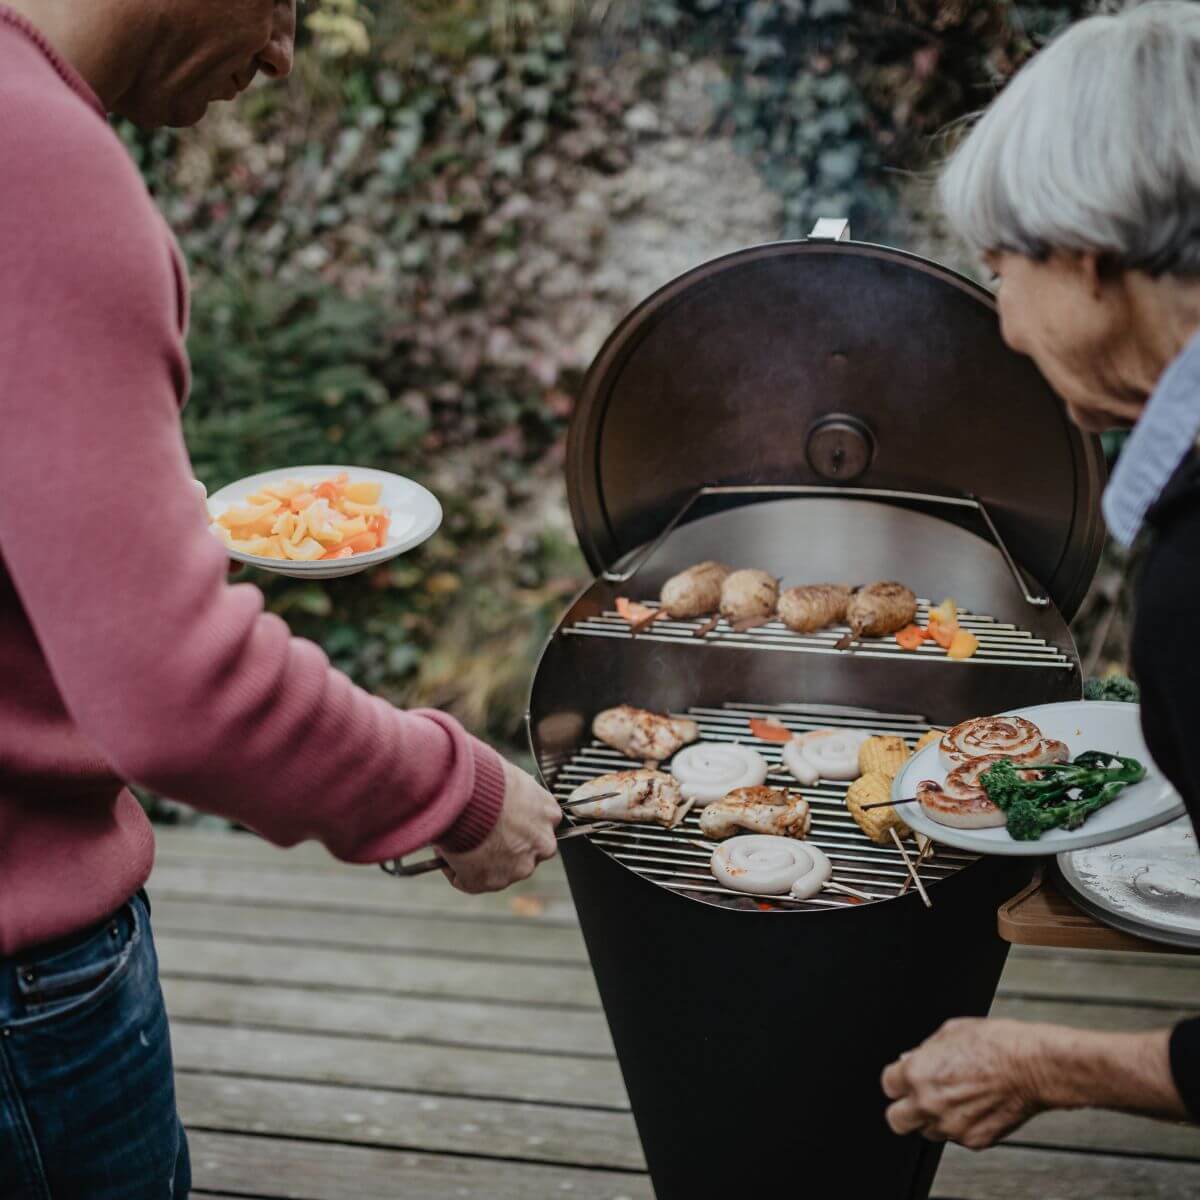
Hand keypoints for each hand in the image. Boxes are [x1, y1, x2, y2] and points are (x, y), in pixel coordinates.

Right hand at [437, 759, 560, 893]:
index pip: (538, 824)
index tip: (500, 820)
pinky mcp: (492, 882)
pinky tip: (448, 852)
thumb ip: (514, 793)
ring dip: (479, 859)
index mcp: (548, 813)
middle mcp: (542, 844)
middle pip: (524, 850)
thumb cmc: (486, 777)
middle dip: (503, 846)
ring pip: (498, 869)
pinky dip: (457, 871)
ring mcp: (519, 867)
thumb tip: (495, 791)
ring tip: (457, 841)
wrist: (470, 795)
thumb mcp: (511, 777)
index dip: (517, 823)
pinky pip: (470, 881)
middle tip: (476, 833)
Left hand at [882, 1018, 1044, 1149]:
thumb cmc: (996, 1044)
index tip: (904, 1079)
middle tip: (916, 1099)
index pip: (888, 1086)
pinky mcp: (975, 1141)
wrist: (1033, 1067)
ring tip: (954, 1099)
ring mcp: (952, 1126)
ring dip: (934, 1119)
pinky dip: (961, 1126)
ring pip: (928, 1132)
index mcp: (918, 1074)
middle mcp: (930, 1103)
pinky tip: (974, 1107)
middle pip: (897, 1120)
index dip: (897, 1080)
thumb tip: (909, 1060)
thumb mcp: (950, 1031)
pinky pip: (957, 1138)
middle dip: (904, 1109)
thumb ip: (924, 1051)